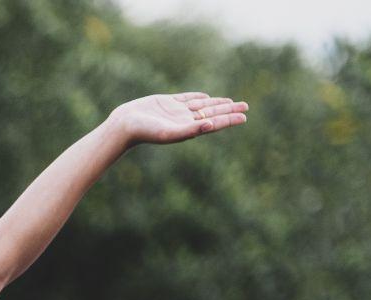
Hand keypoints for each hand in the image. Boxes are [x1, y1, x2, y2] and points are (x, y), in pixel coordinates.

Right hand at [108, 91, 248, 146]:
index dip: (229, 119)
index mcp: (188, 129)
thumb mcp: (170, 132)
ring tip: (231, 102)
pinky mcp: (166, 103)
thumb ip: (191, 130)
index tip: (244, 117)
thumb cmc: (146, 132)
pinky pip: (187, 98)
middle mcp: (184, 120)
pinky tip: (206, 97)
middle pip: (212, 113)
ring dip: (217, 103)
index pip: (214, 122)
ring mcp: (176, 111)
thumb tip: (212, 125)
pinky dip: (198, 97)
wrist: (124, 125)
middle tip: (245, 107)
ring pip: (202, 105)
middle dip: (229, 110)